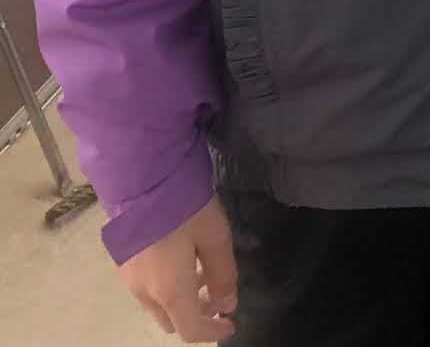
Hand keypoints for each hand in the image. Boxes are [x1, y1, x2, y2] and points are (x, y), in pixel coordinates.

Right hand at [118, 197, 236, 341]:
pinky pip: (147, 285)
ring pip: (157, 303)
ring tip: (202, 270)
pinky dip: (166, 284)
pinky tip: (180, 257)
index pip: (191, 330)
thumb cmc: (182, 205)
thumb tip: (226, 302)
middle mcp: (144, 291)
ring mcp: (128, 276)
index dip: (213, 332)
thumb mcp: (214, 235)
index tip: (231, 322)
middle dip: (197, 314)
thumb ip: (223, 273)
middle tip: (217, 293)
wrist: (139, 174)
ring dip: (181, 297)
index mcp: (169, 290)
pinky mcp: (122, 259)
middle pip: (172, 319)